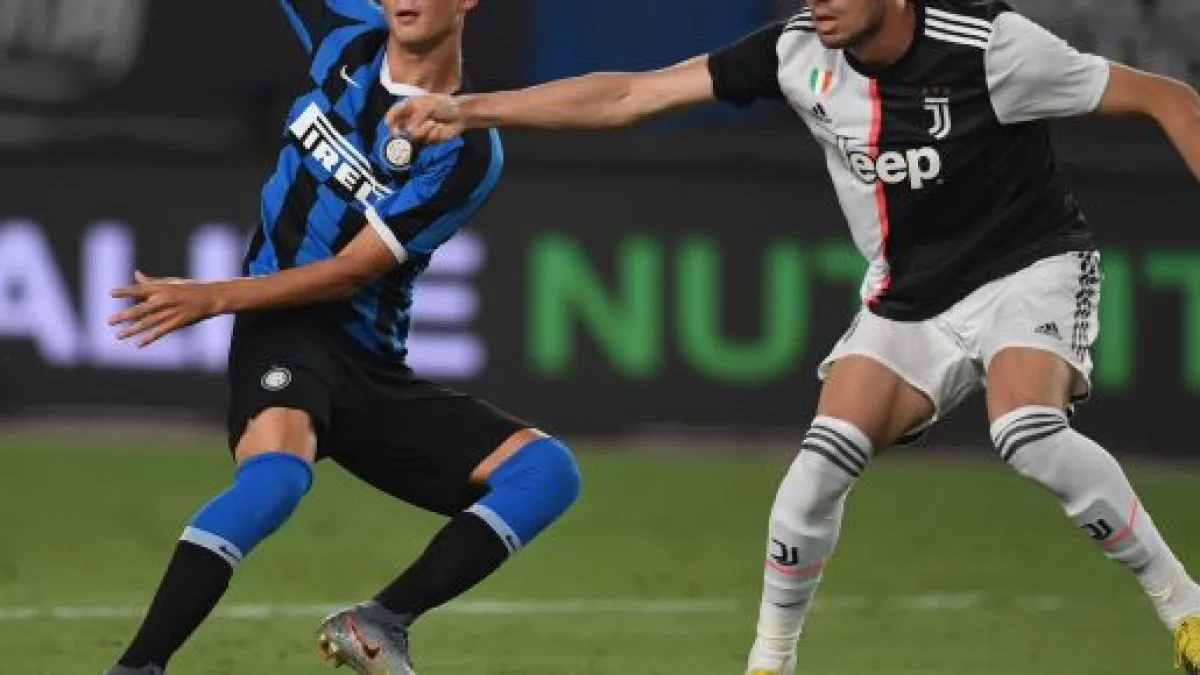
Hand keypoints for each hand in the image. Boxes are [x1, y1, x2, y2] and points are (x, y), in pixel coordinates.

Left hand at [108, 271, 224, 346]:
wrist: (210, 297)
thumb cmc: (189, 288)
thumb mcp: (170, 282)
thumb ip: (151, 282)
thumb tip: (136, 275)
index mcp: (161, 288)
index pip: (139, 289)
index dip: (125, 291)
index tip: (111, 293)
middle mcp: (164, 299)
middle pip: (140, 309)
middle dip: (123, 316)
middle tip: (109, 321)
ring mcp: (171, 312)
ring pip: (148, 323)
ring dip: (132, 330)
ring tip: (118, 336)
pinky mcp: (178, 322)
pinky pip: (160, 332)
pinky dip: (149, 339)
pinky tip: (138, 344)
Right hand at [386, 94, 465, 142]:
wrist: (460, 114)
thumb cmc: (443, 104)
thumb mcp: (428, 105)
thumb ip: (417, 116)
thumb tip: (409, 130)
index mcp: (407, 109)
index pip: (392, 115)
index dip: (390, 121)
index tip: (391, 125)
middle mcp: (410, 121)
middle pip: (399, 131)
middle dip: (405, 131)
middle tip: (409, 130)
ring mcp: (418, 131)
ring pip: (414, 137)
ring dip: (424, 130)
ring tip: (433, 122)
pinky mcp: (428, 140)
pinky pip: (427, 140)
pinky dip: (434, 134)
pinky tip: (440, 127)